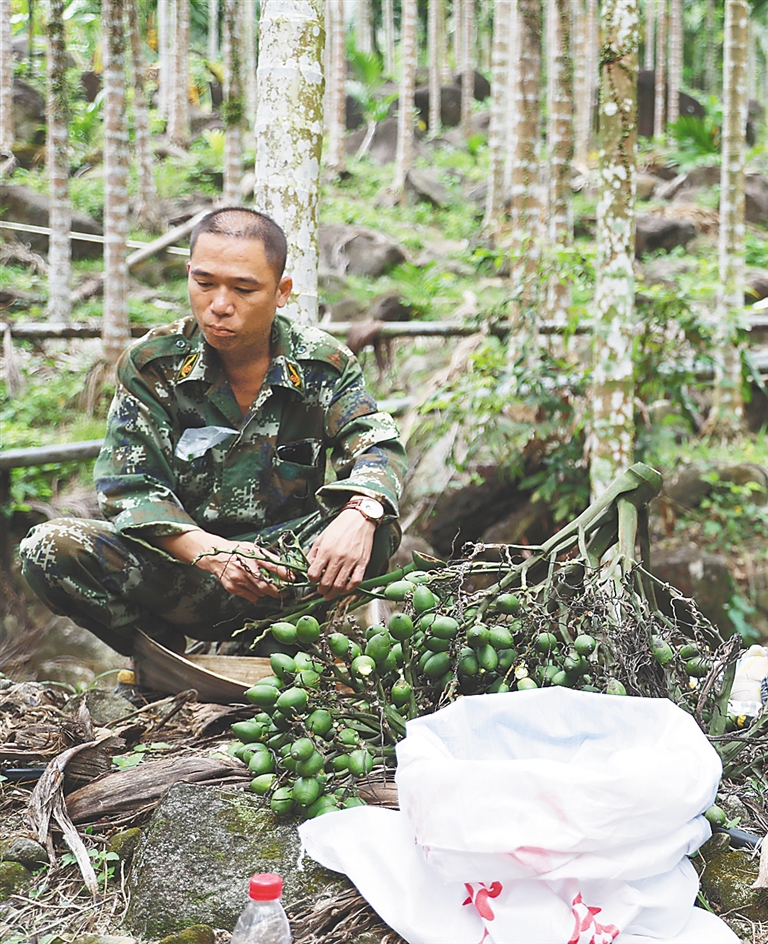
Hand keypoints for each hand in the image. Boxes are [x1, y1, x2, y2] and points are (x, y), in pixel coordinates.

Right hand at [154, 529, 292, 603]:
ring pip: (260, 592)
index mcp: (253, 556)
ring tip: (269, 587)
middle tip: (284, 591)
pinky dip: (257, 595)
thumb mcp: (254, 549)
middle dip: (278, 590)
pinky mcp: (233, 587)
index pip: (273, 566)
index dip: (285, 573)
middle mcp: (246, 568)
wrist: (215, 556)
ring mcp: (238, 579)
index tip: (293, 579)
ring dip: (267, 592)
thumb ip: (269, 557)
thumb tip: (286, 566)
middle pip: (267, 585)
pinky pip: (251, 597)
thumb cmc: (238, 551)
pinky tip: (255, 588)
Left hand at [307, 509, 375, 599]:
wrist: (359, 519)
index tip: (313, 579)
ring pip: (340, 585)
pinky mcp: (362, 563)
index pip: (314, 573)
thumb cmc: (339, 527)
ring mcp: (351, 561)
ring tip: (329, 594)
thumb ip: (313, 554)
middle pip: (326, 582)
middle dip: (321, 589)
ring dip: (332, 593)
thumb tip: (307, 567)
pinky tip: (343, 589)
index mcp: (326, 550)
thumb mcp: (321, 538)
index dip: (311, 579)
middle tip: (320, 590)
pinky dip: (348, 589)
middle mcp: (338, 557)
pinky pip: (355, 581)